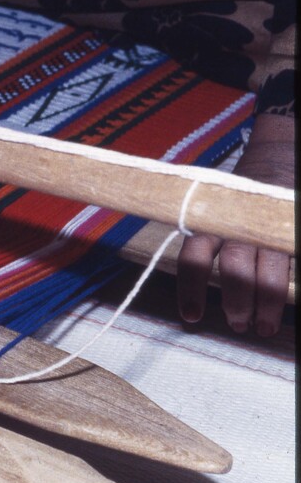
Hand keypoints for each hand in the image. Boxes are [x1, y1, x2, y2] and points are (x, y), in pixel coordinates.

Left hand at [177, 114, 293, 335]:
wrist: (277, 156)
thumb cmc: (239, 200)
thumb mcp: (215, 216)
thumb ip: (207, 247)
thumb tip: (194, 299)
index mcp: (210, 222)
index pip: (194, 257)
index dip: (191, 289)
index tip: (192, 317)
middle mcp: (239, 225)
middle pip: (235, 269)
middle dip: (235, 302)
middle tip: (238, 325)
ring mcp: (269, 227)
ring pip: (268, 272)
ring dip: (265, 305)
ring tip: (263, 326)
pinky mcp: (291, 228)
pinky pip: (292, 259)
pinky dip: (292, 284)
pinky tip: (290, 304)